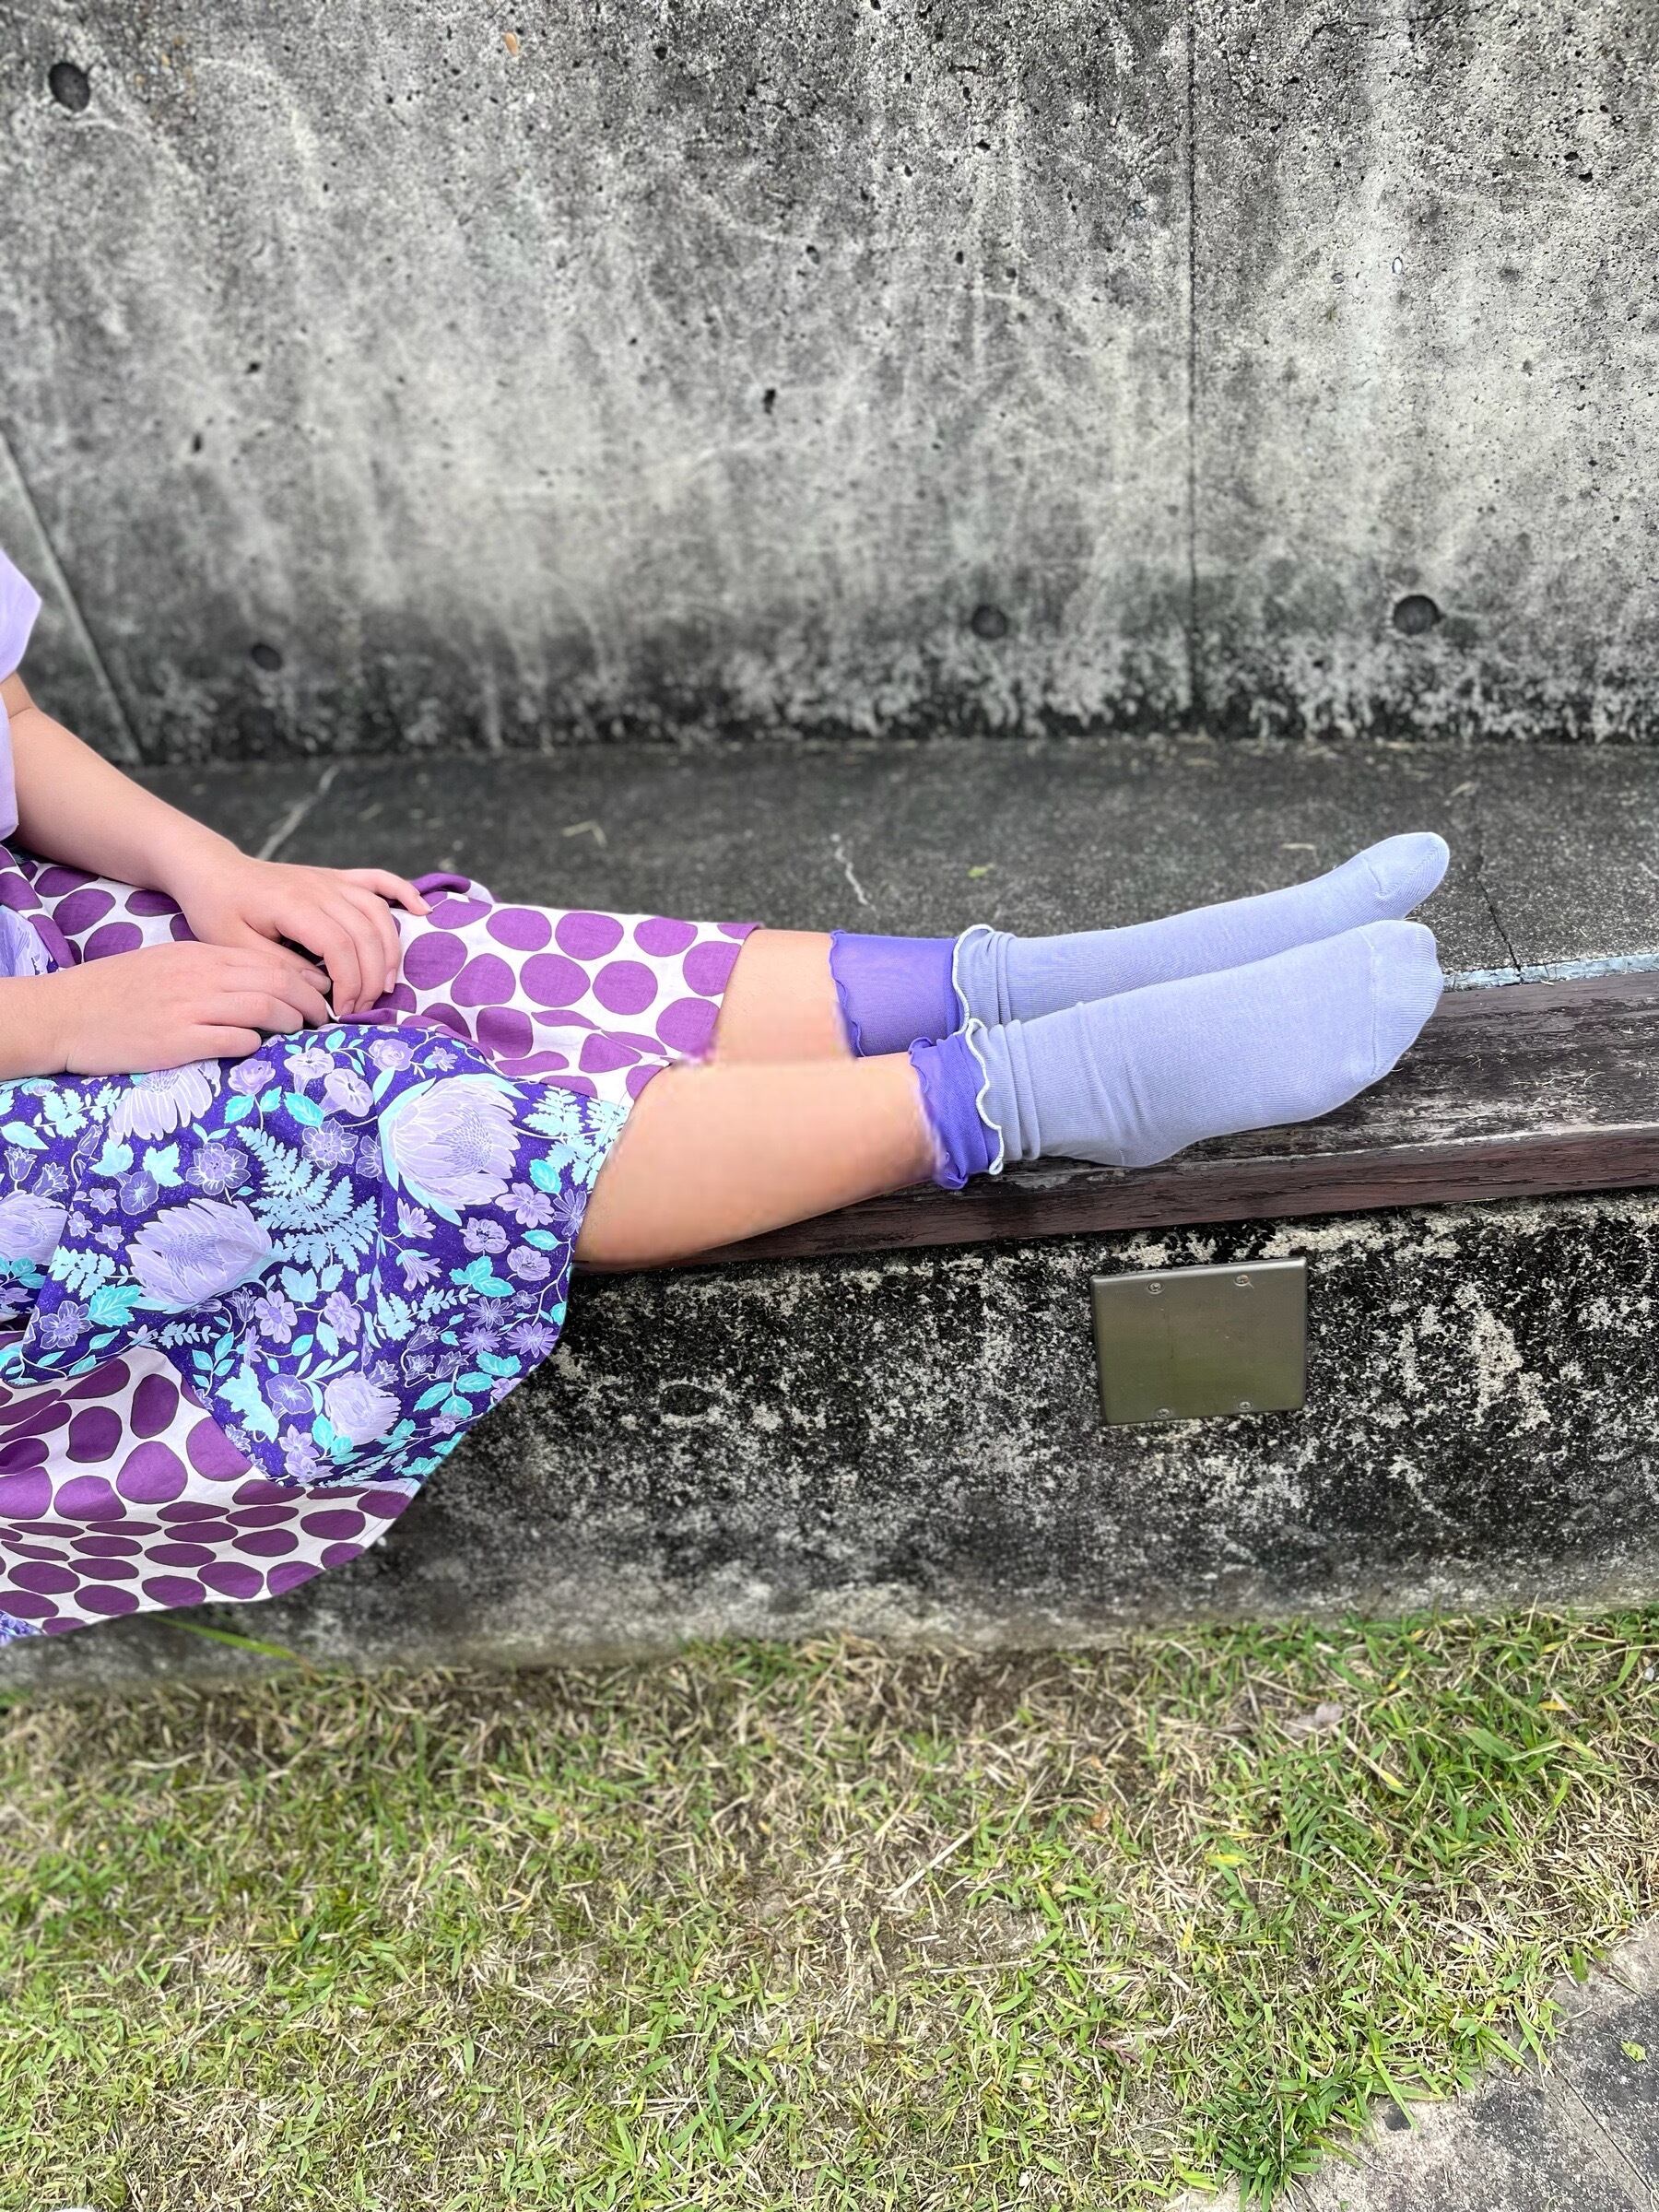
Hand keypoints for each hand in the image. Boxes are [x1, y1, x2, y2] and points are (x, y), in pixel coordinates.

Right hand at [31, 942, 336, 1075]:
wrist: (65, 1013)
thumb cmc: (118, 992)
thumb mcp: (168, 965)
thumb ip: (210, 972)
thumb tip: (257, 987)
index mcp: (199, 955)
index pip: (268, 961)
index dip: (303, 978)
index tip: (321, 993)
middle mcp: (200, 976)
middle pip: (275, 983)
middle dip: (310, 1001)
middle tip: (325, 1017)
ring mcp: (189, 1007)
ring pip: (262, 1007)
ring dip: (290, 1021)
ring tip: (301, 1032)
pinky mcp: (177, 1040)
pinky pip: (233, 1040)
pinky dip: (254, 1044)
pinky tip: (257, 1048)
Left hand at [169, 849, 430, 1016]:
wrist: (212, 871)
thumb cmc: (218, 910)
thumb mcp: (235, 948)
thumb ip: (280, 968)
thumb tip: (322, 988)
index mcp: (293, 905)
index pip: (340, 946)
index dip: (350, 983)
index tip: (343, 1011)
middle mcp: (320, 888)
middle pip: (366, 934)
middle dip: (371, 977)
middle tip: (362, 1009)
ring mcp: (331, 880)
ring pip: (378, 914)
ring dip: (390, 951)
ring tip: (384, 984)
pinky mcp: (337, 877)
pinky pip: (379, 880)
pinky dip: (405, 894)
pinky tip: (422, 912)